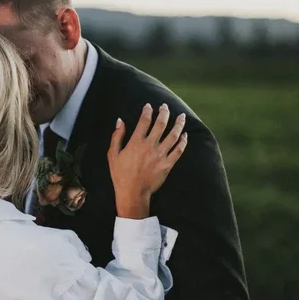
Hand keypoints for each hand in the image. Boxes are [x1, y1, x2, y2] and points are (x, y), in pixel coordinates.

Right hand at [108, 103, 187, 218]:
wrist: (132, 193)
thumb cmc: (120, 174)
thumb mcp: (113, 154)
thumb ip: (117, 136)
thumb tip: (120, 121)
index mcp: (136, 142)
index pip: (144, 121)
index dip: (147, 111)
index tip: (149, 106)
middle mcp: (150, 146)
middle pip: (161, 124)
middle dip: (164, 112)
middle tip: (165, 107)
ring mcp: (161, 155)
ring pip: (173, 135)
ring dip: (178, 124)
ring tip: (181, 116)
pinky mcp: (168, 164)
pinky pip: (178, 150)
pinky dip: (183, 142)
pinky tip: (184, 135)